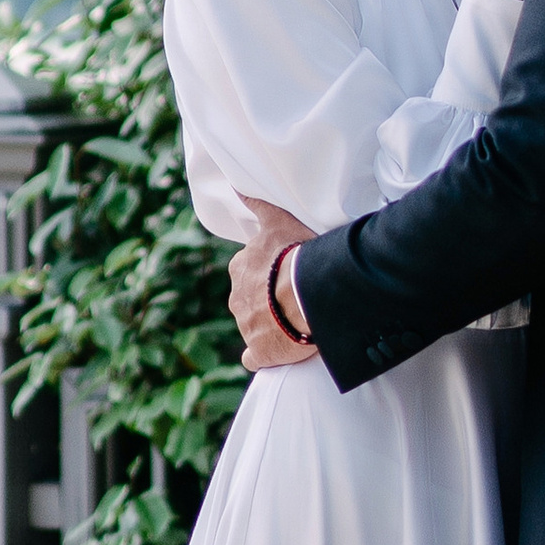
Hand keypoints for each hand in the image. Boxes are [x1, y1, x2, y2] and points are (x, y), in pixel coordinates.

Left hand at [228, 198, 318, 368]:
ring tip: (296, 323)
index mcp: (240, 268)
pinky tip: (278, 352)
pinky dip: (263, 355)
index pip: (250, 270)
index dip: (270, 273)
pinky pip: (254, 357)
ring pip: (254, 325)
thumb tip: (237, 188)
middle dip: (267, 300)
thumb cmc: (297, 255)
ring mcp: (245, 326)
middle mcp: (237, 296)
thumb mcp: (278, 221)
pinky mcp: (258, 351)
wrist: (307, 295)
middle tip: (295, 298)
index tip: (286, 274)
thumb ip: (259, 206)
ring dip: (270, 325)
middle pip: (251, 298)